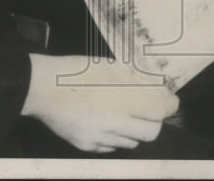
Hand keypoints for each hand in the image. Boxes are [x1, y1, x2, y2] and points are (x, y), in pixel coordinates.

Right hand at [22, 55, 178, 152]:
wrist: (42, 87)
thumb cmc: (77, 71)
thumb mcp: (111, 67)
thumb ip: (135, 78)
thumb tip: (157, 85)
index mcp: (122, 99)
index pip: (160, 111)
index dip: (169, 106)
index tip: (170, 101)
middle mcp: (115, 123)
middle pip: (151, 132)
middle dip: (154, 122)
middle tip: (149, 111)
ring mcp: (100, 137)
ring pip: (131, 142)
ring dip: (133, 130)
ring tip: (124, 115)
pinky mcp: (87, 146)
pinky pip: (111, 147)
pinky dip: (115, 138)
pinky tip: (106, 124)